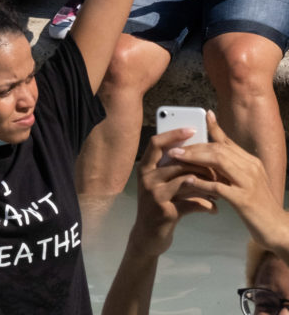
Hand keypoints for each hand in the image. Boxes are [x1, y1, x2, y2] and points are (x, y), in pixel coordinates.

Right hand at [129, 127, 215, 257]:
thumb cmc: (158, 206)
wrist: (148, 237)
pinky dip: (207, 205)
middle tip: (218, 169)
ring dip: (208, 185)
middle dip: (201, 163)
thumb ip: (172, 170)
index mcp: (145, 168)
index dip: (173, 134)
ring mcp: (154, 195)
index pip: (156, 143)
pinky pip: (192, 203)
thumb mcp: (160, 185)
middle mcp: (147, 178)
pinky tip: (215, 209)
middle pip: (177, 161)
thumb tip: (196, 150)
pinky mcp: (165, 211)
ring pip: (187, 180)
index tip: (192, 129)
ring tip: (220, 190)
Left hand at [172, 111, 288, 252]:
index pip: (227, 142)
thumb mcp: (245, 182)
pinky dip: (201, 182)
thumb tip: (209, 157)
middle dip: (194, 147)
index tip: (204, 116)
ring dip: (194, 158)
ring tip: (176, 158)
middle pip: (218, 149)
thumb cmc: (258, 206)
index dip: (214, 129)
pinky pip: (218, 186)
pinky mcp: (244, 200)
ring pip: (218, 161)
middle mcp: (251, 168)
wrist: (277, 229)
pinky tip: (187, 181)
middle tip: (175, 148)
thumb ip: (230, 169)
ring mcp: (248, 183)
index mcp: (251, 162)